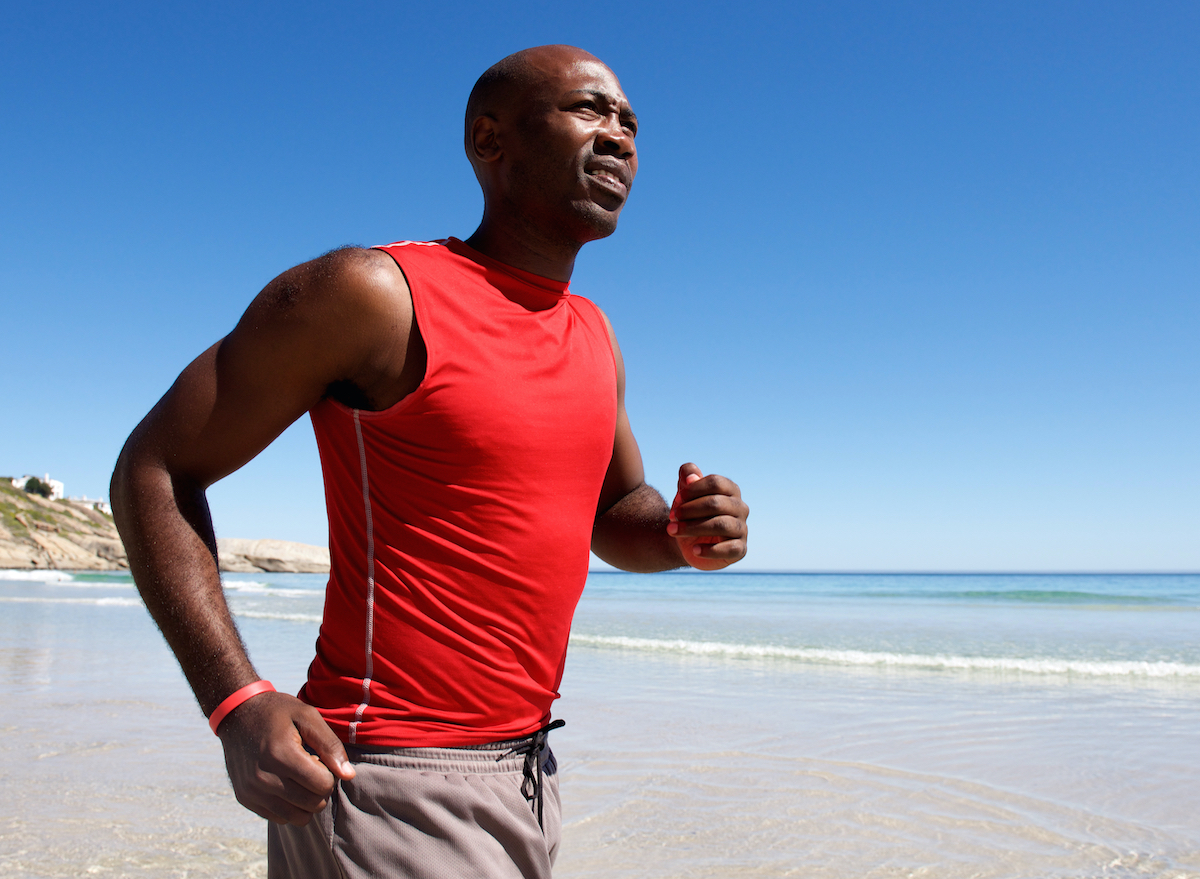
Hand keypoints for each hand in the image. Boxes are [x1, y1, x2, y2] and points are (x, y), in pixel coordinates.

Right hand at [218, 691, 355, 824]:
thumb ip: (330, 745)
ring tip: (302, 778)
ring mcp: (252, 792)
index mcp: (281, 754)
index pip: (323, 784)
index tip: (321, 758)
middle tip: (314, 768)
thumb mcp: (307, 716)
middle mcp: (263, 778)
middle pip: (313, 804)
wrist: (237, 714)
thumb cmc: (278, 713)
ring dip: (308, 801)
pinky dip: (290, 806)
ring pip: (298, 817)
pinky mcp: (245, 799)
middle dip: (321, 788)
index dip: (330, 773)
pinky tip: (287, 784)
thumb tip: (348, 775)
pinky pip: (280, 818)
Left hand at [666, 463, 748, 570]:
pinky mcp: (740, 549)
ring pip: (722, 525)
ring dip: (693, 528)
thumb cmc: (689, 513)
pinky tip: (694, 549)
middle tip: (671, 517)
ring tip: (673, 531)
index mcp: (730, 490)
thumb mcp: (684, 493)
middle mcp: (741, 508)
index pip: (715, 483)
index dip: (693, 489)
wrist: (688, 542)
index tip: (677, 498)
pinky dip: (710, 550)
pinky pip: (730, 549)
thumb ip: (687, 476)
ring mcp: (742, 529)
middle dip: (689, 509)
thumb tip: (692, 477)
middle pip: (716, 503)